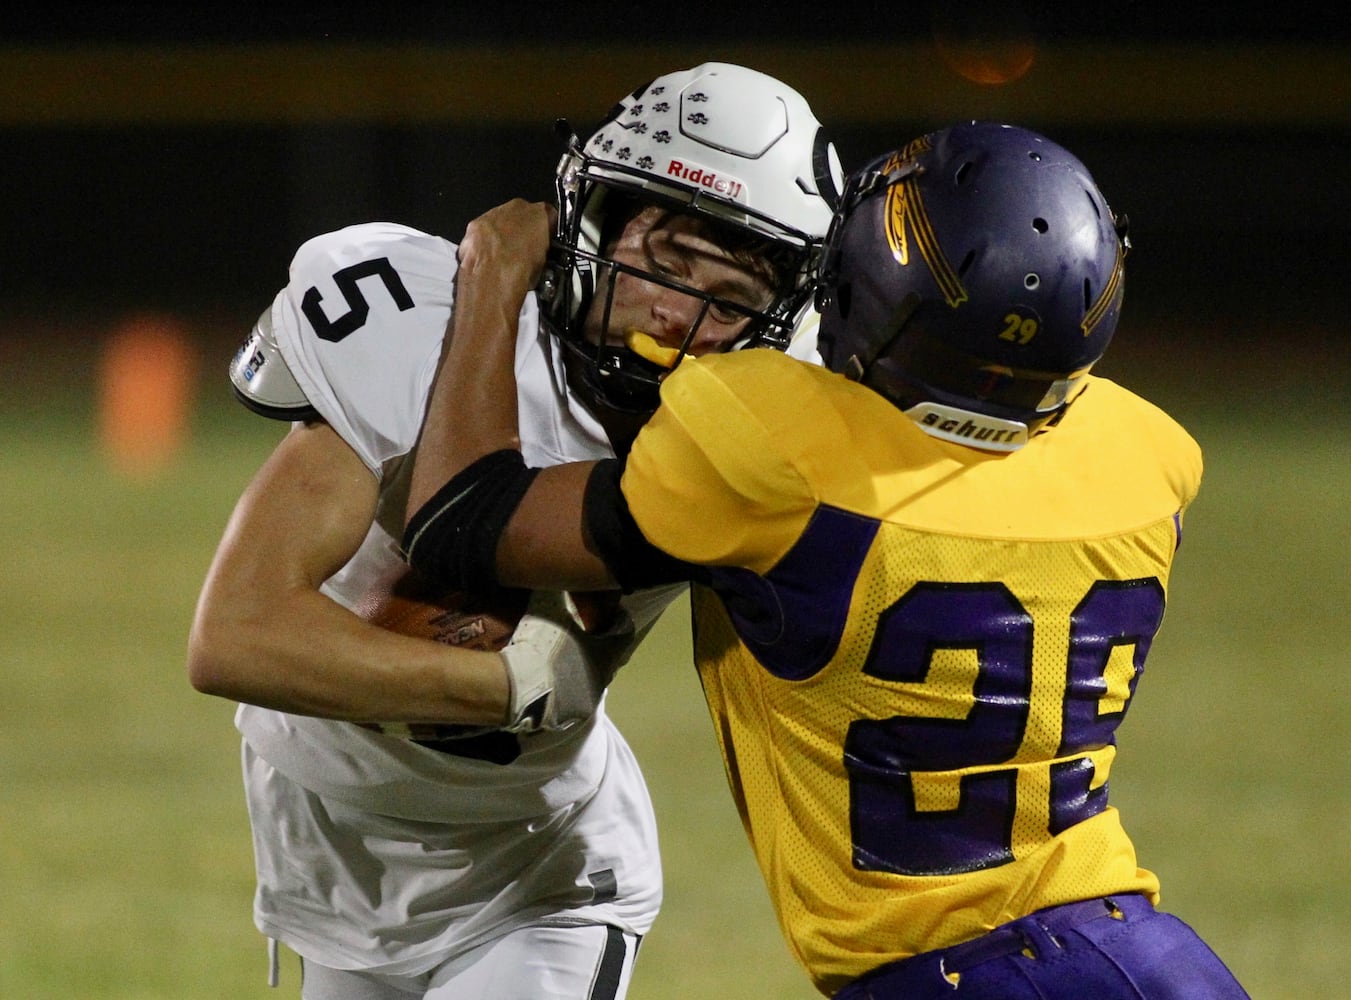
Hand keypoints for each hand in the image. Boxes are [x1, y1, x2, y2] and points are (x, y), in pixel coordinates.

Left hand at [457, 198, 556, 299]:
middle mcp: (517, 207)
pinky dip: (483, 242)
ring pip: (499, 221)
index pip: (548, 217)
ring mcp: (494, 213)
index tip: (541, 243)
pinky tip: (486, 258)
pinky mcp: (475, 223)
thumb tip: (538, 257)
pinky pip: (481, 231)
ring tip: (502, 258)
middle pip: (521, 215)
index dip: (544, 232)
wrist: (494, 275)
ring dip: (501, 235)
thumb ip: (542, 249)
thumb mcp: (545, 262)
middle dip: (520, 230)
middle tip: (521, 251)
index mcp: (541, 213)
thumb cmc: (523, 268)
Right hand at [498, 589, 635, 732]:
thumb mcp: (549, 608)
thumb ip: (558, 592)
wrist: (519, 687)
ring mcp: (587, 701)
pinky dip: (567, 687)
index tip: (609, 612)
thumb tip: (558, 575)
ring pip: (592, 680)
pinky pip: (573, 698)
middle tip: (585, 631)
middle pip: (610, 658)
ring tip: (566, 655)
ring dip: (583, 668)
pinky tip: (551, 679)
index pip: (625, 632)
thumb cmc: (541, 645)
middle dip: (600, 645)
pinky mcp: (568, 718)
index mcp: (607, 652)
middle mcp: (604, 678)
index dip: (618, 620)